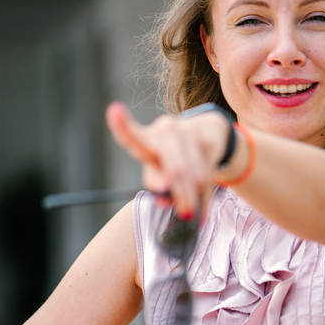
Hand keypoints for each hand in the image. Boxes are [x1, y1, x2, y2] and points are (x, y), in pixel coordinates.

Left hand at [105, 101, 230, 219]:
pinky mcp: (209, 140)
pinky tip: (202, 211)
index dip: (123, 126)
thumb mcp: (158, 168)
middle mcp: (166, 130)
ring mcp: (189, 132)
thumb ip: (155, 183)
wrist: (207, 132)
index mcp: (148, 138)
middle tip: (184, 213)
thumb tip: (163, 200)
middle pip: (174, 169)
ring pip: (193, 175)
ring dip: (193, 198)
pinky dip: (205, 197)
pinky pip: (208, 175)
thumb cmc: (173, 156)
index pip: (133, 136)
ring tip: (190, 213)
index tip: (115, 111)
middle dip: (180, 194)